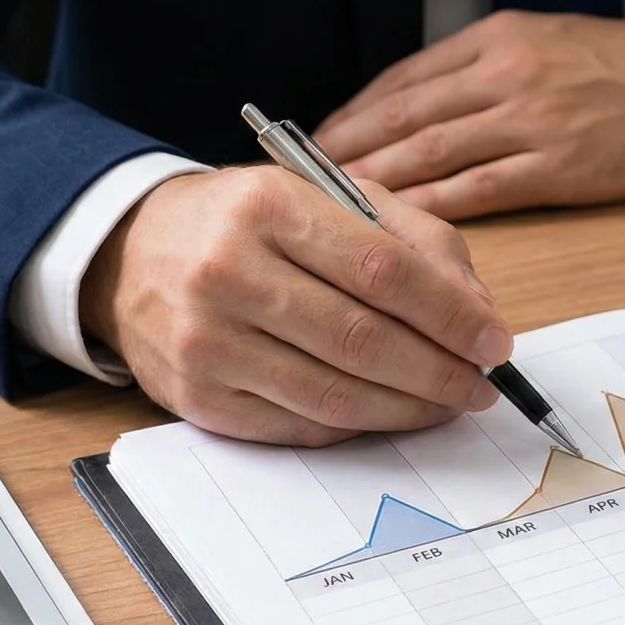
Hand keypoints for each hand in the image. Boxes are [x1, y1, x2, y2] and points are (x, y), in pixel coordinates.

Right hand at [79, 166, 509, 444]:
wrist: (130, 254)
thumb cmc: (246, 225)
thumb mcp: (325, 199)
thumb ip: (411, 241)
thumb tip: (477, 313)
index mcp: (268, 207)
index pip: (384, 270)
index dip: (451, 314)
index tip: (494, 342)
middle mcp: (227, 272)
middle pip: (364, 340)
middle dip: (439, 371)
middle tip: (480, 385)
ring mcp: (207, 341)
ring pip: (336, 394)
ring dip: (408, 408)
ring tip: (446, 403)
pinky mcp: (198, 398)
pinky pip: (301, 425)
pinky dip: (358, 425)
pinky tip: (388, 412)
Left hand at [313, 12, 624, 220]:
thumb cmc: (623, 67)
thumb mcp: (542, 43)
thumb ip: (482, 71)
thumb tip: (420, 108)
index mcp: (496, 41)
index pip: (405, 80)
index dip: (355, 115)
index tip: (319, 144)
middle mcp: (505, 75)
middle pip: (406, 116)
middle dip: (350, 153)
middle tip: (305, 187)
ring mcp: (531, 121)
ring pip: (433, 154)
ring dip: (381, 186)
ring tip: (339, 215)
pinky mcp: (558, 167)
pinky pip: (480, 191)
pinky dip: (435, 211)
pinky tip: (405, 231)